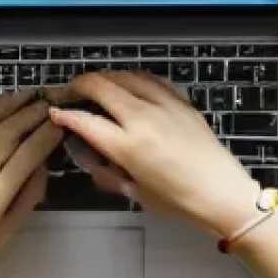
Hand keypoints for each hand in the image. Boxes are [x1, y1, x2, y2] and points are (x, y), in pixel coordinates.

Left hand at [0, 92, 62, 277]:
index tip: (57, 122)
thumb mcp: (4, 231)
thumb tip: (43, 164)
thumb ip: (28, 197)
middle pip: (10, 129)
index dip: (48, 132)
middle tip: (44, 101)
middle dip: (32, 112)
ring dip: (4, 103)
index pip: (32, 150)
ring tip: (20, 95)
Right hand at [50, 72, 259, 235]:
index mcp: (129, 146)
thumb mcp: (135, 193)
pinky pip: (151, 80)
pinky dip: (133, 78)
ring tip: (95, 84)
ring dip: (105, 77)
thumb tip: (91, 158)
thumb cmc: (177, 200)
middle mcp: (143, 119)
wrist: (222, 192)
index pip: (86, 122)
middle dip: (79, 85)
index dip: (65, 115)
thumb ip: (108, 173)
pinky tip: (128, 84)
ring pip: (126, 76)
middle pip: (102, 87)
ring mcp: (165, 105)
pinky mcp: (182, 102)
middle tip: (68, 90)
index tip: (55, 112)